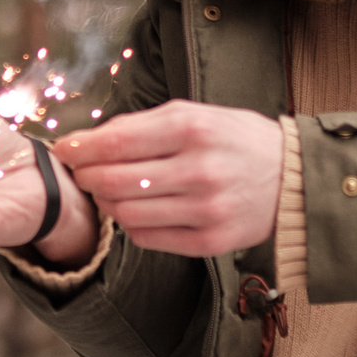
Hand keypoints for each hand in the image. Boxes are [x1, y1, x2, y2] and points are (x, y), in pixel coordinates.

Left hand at [52, 101, 281, 257]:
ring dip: (106, 201)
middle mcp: (198, 171)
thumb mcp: (195, 115)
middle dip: (86, 176)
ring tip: (108, 190)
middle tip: (81, 172)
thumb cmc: (235, 140)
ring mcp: (205, 210)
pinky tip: (136, 209)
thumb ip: (142, 126)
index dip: (80, 148)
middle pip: (114, 181)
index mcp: (192, 130)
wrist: (293, 179)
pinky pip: (147, 238)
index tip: (63, 149)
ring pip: (126, 213)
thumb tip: (87, 140)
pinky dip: (131, 224)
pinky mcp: (210, 242)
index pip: (115, 143)